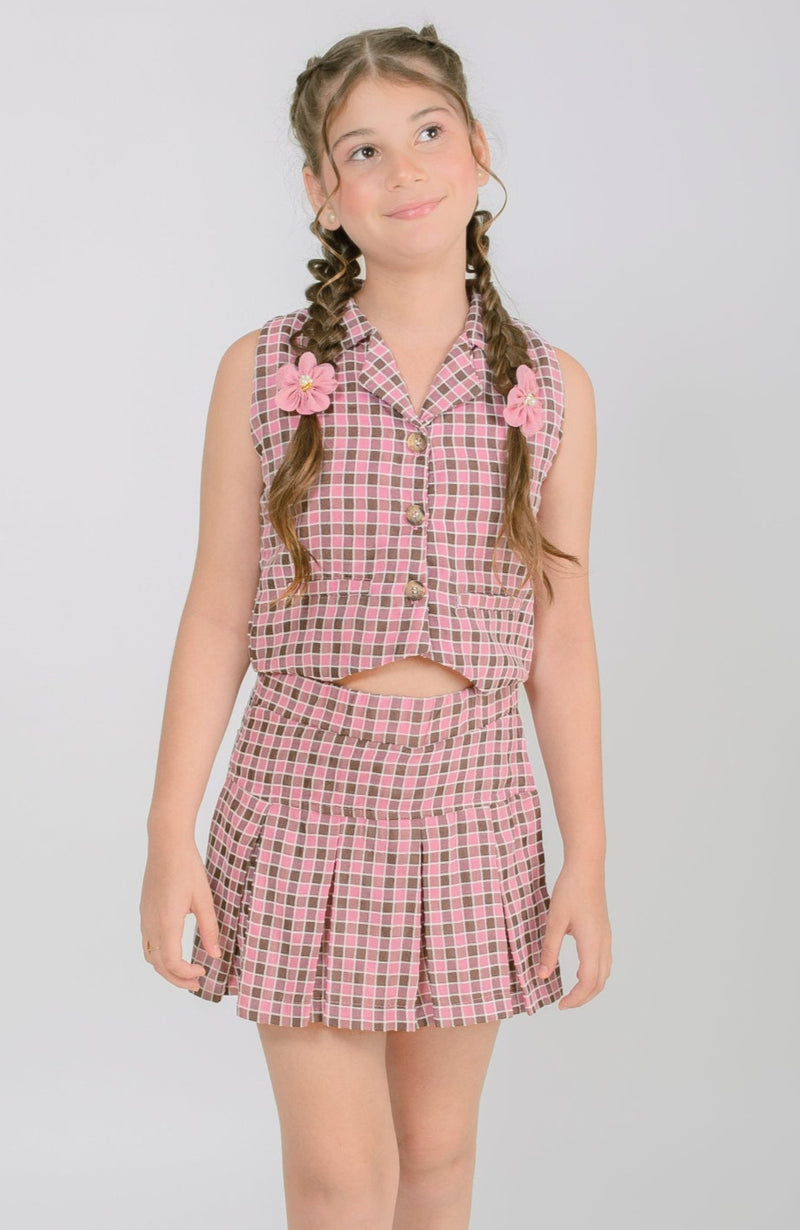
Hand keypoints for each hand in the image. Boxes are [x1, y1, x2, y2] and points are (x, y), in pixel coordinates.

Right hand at [139, 837, 220, 992]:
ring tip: (186, 972)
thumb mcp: (204, 899)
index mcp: (167, 923)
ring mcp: (145, 918)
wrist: (166, 845)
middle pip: (158, 965)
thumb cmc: (187, 868)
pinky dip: (159, 956)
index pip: (171, 962)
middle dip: (177, 979)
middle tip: (197, 983)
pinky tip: (175, 951)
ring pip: (150, 956)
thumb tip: (215, 954)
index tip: (204, 971)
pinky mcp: (145, 912)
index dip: (186, 974)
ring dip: (166, 969)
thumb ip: (209, 928)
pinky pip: (148, 943)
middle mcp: (151, 924)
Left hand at [536, 862, 611, 1008]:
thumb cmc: (570, 890)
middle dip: (583, 998)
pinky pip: (604, 961)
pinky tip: (581, 971)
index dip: (576, 998)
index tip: (560, 1005)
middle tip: (564, 1004)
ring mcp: (606, 937)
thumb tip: (542, 975)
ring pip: (604, 972)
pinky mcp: (604, 930)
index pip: (588, 982)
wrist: (587, 867)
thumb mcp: (554, 921)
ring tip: (572, 992)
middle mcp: (603, 943)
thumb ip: (549, 950)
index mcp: (592, 943)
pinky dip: (594, 974)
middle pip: (600, 982)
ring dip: (591, 987)